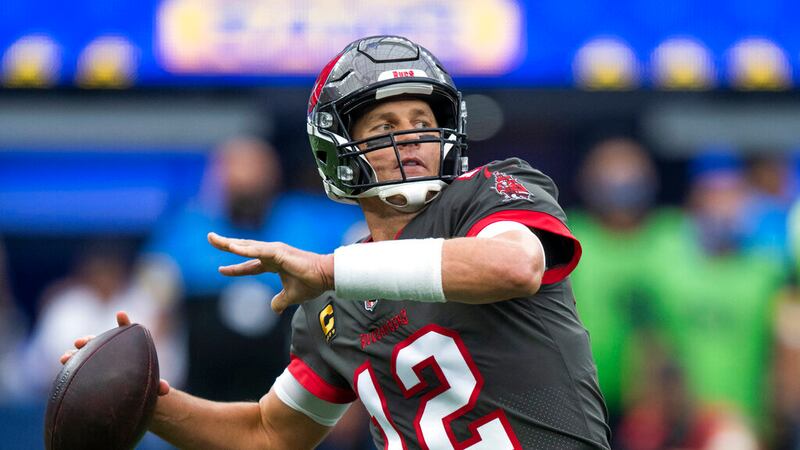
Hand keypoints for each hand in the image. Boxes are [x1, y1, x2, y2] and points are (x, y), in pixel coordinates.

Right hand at [59, 311, 170, 395]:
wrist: (131, 395)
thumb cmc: (143, 385)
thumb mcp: (151, 386)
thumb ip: (157, 385)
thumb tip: (165, 389)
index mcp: (128, 348)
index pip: (127, 332)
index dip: (124, 323)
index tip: (121, 315)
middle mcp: (111, 350)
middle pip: (100, 341)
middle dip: (90, 339)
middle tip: (82, 341)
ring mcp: (98, 359)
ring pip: (86, 352)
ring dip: (77, 351)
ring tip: (68, 354)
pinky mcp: (88, 371)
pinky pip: (77, 366)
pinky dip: (70, 364)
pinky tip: (63, 364)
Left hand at [208, 232, 333, 312]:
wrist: (325, 277)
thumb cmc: (311, 283)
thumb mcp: (291, 296)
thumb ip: (280, 301)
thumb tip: (273, 309)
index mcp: (274, 263)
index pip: (250, 265)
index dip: (235, 268)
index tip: (220, 270)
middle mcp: (272, 254)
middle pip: (244, 248)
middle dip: (226, 244)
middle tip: (210, 238)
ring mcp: (275, 251)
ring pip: (247, 246)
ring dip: (230, 243)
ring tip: (214, 240)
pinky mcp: (279, 252)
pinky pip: (257, 251)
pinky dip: (244, 249)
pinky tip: (231, 248)